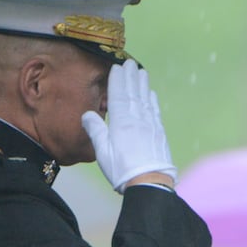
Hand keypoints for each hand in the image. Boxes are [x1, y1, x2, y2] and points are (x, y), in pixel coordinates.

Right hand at [81, 61, 177, 191]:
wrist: (150, 183)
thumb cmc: (122, 170)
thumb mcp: (102, 151)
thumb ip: (95, 130)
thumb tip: (88, 114)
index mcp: (121, 122)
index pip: (118, 95)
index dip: (117, 80)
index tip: (117, 67)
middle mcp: (137, 119)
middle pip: (133, 93)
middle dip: (131, 77)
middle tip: (130, 63)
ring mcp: (150, 126)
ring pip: (145, 100)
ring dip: (143, 85)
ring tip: (142, 72)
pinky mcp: (159, 134)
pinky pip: (155, 112)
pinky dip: (152, 101)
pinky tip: (152, 95)